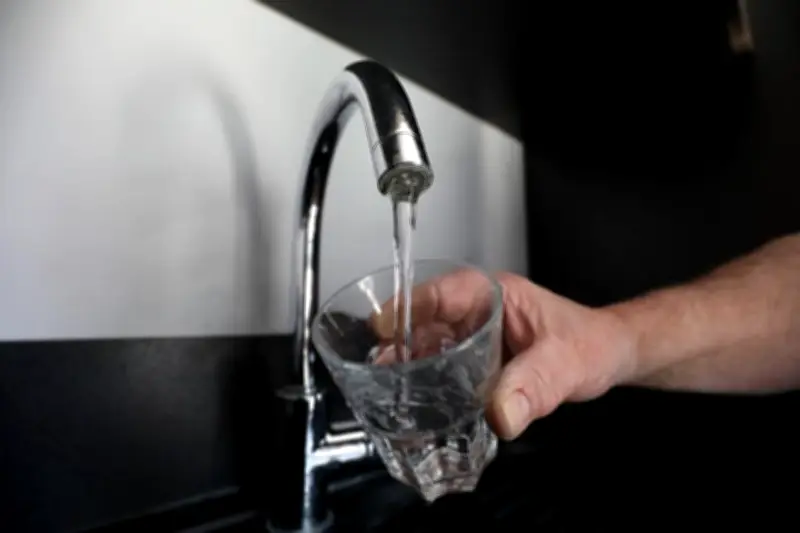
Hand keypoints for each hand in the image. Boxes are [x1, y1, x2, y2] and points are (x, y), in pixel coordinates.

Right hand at [372, 270, 636, 439]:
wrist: (610, 358)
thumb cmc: (591, 344)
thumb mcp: (565, 363)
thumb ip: (534, 387)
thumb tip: (500, 414)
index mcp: (495, 295)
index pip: (442, 291)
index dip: (408, 306)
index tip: (382, 325)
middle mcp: (480, 312)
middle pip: (426, 321)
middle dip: (398, 343)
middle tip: (377, 371)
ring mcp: (477, 337)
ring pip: (431, 346)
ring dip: (409, 366)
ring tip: (387, 393)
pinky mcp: (479, 362)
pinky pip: (445, 368)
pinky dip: (429, 384)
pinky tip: (419, 407)